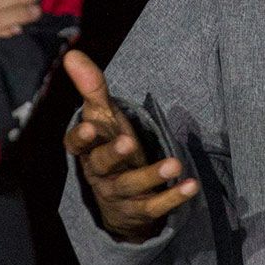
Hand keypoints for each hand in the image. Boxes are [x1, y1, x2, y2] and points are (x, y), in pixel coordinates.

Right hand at [62, 50, 198, 242]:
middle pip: (103, 164)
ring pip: (131, 186)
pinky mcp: (140, 210)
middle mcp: (99, 173)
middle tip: (129, 142)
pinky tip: (191, 186)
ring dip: (151, 175)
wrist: (119, 203)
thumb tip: (73, 54)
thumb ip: (91, 87)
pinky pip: (155, 206)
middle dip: (114, 154)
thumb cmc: (109, 146)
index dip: (80, 138)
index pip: (76, 146)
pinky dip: (173, 197)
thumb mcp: (102, 117)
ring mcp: (119, 194)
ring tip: (175, 163)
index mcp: (88, 151)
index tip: (87, 126)